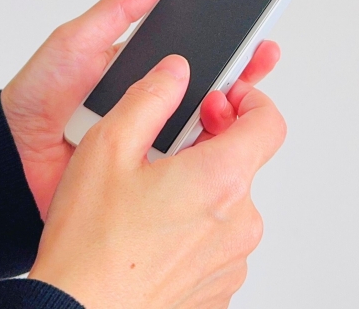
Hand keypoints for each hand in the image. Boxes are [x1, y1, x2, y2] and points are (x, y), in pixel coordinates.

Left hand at [1, 0, 280, 218]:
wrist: (13, 155)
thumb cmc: (39, 96)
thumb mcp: (76, 41)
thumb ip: (116, 11)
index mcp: (141, 69)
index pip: (194, 51)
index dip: (225, 40)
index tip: (253, 28)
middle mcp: (152, 103)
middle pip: (208, 87)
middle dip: (240, 72)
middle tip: (261, 56)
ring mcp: (152, 137)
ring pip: (203, 126)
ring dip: (228, 111)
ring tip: (241, 94)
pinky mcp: (147, 171)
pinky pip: (183, 162)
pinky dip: (206, 151)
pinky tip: (224, 138)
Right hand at [28, 55, 285, 307]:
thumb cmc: (89, 242)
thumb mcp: (108, 147)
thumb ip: (151, 97)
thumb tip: (176, 72)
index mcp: (220, 179)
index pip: (269, 123)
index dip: (250, 101)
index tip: (224, 99)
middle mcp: (239, 222)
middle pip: (241, 162)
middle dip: (208, 147)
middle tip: (165, 151)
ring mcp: (233, 259)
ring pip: (228, 202)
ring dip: (199, 189)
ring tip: (150, 199)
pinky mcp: (220, 285)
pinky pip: (219, 240)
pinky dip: (196, 226)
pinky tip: (154, 232)